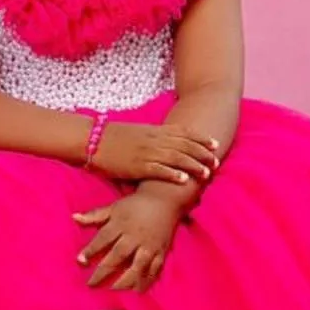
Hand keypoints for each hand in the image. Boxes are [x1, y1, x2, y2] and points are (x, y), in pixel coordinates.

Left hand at [73, 193, 182, 291]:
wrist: (164, 200)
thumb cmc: (135, 205)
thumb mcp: (114, 207)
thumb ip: (94, 215)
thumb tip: (74, 217)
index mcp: (121, 224)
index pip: (103, 238)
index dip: (91, 250)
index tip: (80, 261)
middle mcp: (135, 236)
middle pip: (118, 256)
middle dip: (104, 271)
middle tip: (91, 285)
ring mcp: (149, 246)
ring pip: (137, 267)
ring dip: (124, 281)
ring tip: (112, 294)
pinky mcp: (161, 253)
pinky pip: (154, 270)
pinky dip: (146, 282)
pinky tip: (136, 293)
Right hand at [88, 122, 218, 186]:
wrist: (92, 140)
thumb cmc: (113, 138)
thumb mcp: (137, 133)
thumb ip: (153, 138)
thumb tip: (167, 144)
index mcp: (154, 130)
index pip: (184, 132)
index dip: (201, 138)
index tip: (214, 144)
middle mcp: (154, 139)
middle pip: (185, 145)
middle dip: (203, 153)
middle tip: (217, 161)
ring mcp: (146, 152)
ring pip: (176, 157)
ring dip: (193, 164)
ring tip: (207, 173)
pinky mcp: (137, 165)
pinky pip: (158, 169)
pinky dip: (172, 173)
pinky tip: (184, 180)